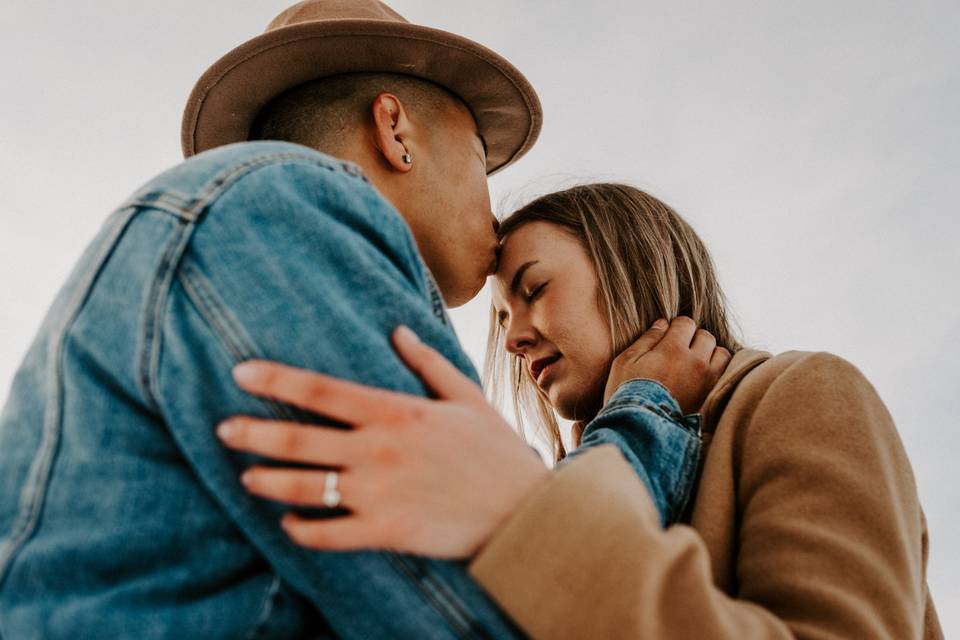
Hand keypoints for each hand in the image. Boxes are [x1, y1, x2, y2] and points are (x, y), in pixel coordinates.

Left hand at [217, 326, 548, 558]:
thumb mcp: (467, 397)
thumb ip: (428, 363)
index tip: (240, 373)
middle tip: (222, 429)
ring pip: (305, 488)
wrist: (523, 511)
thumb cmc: (497, 450)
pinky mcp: (385, 532)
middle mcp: (379, 451)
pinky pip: (330, 534)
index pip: (322, 391)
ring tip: (245, 477)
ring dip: (267, 482)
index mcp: (397, 412)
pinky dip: (302, 530)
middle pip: (299, 440)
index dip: (275, 380)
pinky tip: (288, 525)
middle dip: (253, 433)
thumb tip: (397, 330)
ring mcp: (379, 494)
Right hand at [603, 316, 731, 413]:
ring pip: (721, 354)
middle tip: (680, 351)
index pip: (686, 323)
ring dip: (709, 354)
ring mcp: (707, 381)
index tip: (668, 337)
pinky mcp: (712, 398)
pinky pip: (725, 375)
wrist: (640, 430)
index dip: (676, 327)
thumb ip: (646, 339)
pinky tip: (702, 378)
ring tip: (694, 364)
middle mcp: (696, 361)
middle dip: (694, 339)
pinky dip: (717, 371)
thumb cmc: (627, 393)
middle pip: (706, 336)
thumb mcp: (626, 361)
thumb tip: (662, 324)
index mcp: (673, 349)